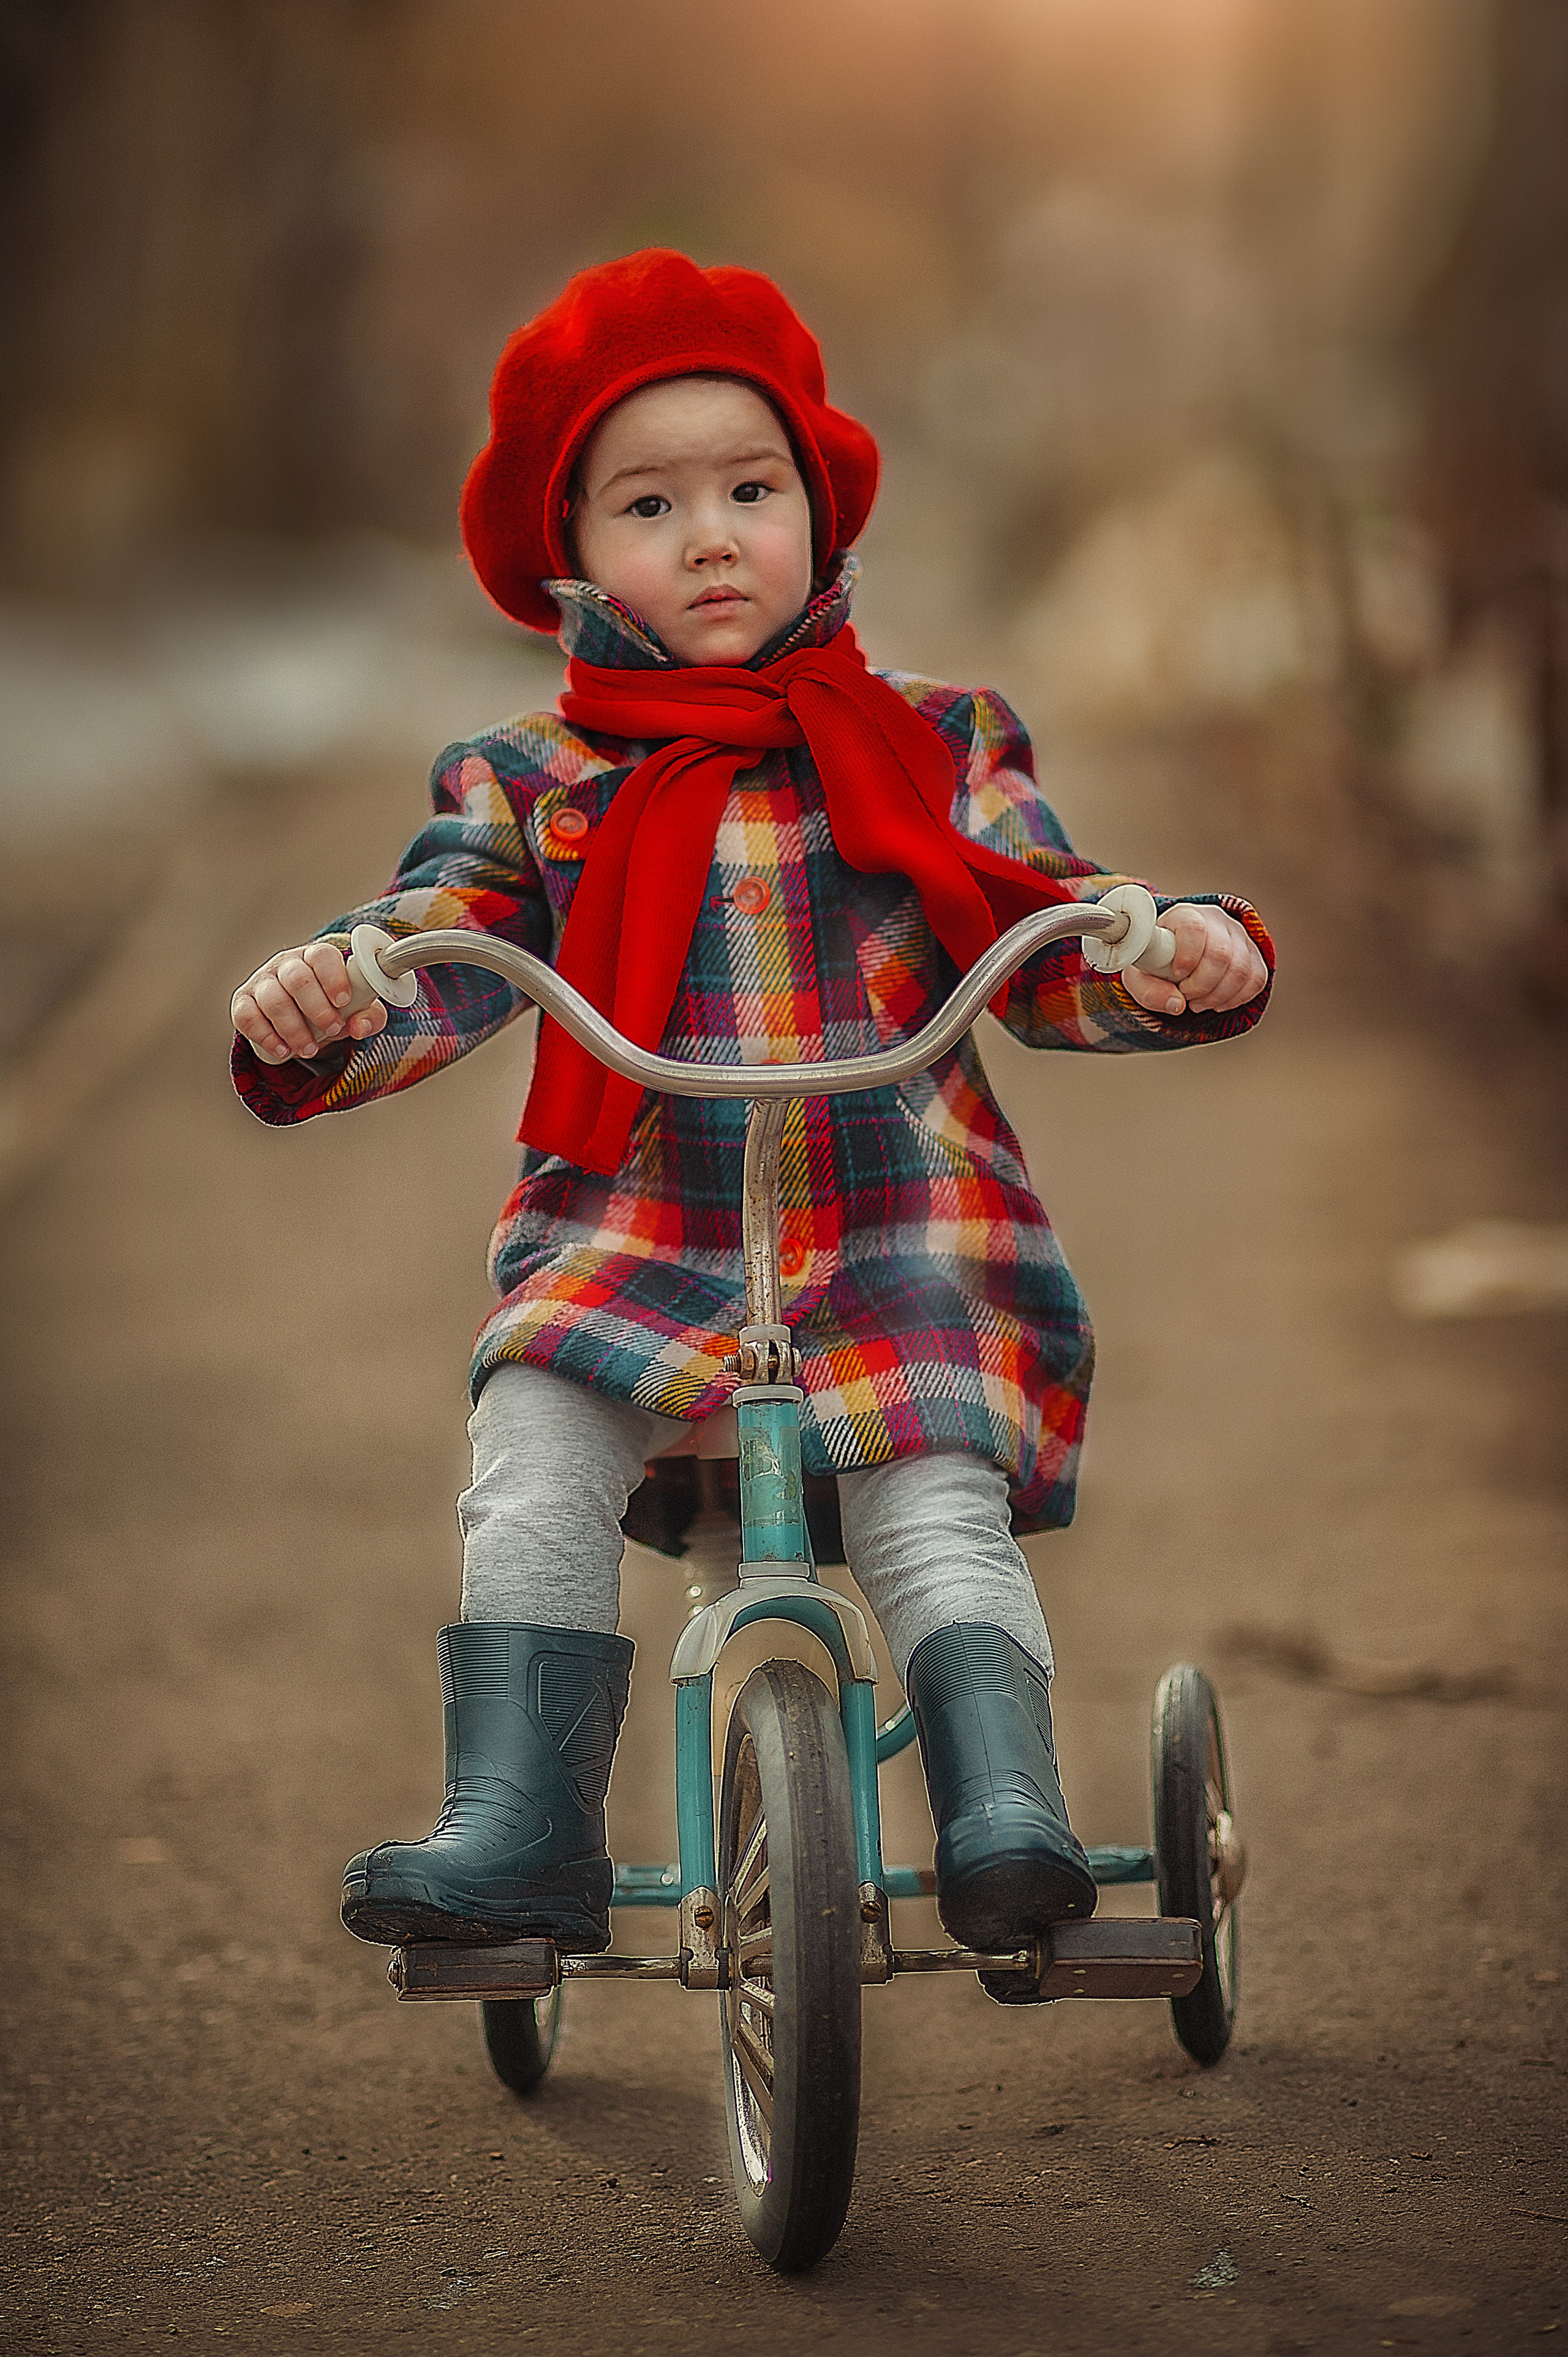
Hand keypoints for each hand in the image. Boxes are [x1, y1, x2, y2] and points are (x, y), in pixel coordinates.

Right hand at [231, 941, 387, 1064]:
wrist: (300, 1018)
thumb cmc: (330, 1007)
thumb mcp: (356, 1011)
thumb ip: (368, 1016)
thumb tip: (360, 1026)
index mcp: (315, 958)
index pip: (322, 955)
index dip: (333, 977)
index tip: (343, 1001)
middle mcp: (286, 964)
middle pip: (297, 978)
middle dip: (317, 1009)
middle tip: (332, 1030)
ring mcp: (262, 981)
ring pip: (273, 999)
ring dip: (294, 1029)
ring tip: (310, 1049)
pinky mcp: (243, 1002)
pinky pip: (247, 1016)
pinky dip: (266, 1036)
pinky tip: (283, 1050)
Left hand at [1118, 904, 1268, 1017]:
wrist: (1170, 958)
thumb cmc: (1153, 964)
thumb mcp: (1138, 977)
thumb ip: (1148, 991)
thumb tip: (1177, 1005)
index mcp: (1183, 915)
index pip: (1193, 928)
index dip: (1188, 955)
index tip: (1177, 974)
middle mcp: (1215, 920)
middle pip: (1221, 953)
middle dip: (1202, 985)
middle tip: (1186, 995)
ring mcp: (1238, 936)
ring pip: (1242, 969)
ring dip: (1218, 995)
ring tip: (1198, 1002)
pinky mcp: (1253, 953)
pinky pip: (1257, 978)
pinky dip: (1238, 998)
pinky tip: (1218, 1002)